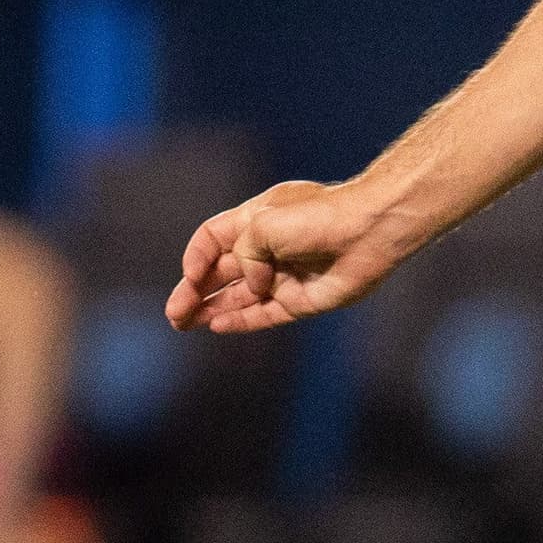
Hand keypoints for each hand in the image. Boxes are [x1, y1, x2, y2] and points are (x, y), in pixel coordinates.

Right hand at [167, 179, 406, 332]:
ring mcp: (285, 275)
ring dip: (212, 309)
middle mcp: (270, 247)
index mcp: (258, 218)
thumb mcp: (262, 224)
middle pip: (222, 272)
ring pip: (240, 297)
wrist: (369, 230)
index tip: (190, 275)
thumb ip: (243, 256)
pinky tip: (217, 325)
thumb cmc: (318, 217)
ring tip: (184, 323)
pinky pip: (265, 314)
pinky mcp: (302, 300)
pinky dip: (241, 320)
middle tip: (174, 313)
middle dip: (195, 291)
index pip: (214, 238)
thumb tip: (251, 285)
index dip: (197, 257)